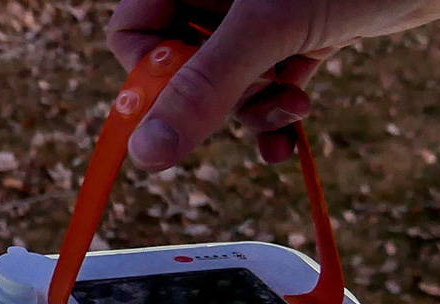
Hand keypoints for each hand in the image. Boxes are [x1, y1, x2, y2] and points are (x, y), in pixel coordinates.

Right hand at [106, 0, 439, 168]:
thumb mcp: (270, 26)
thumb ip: (205, 87)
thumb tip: (148, 152)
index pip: (134, 30)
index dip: (146, 73)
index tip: (174, 108)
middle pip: (179, 63)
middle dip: (213, 98)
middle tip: (247, 101)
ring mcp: (264, 14)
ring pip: (228, 81)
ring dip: (253, 110)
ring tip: (290, 110)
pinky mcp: (305, 33)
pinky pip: (269, 86)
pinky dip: (278, 117)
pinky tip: (290, 139)